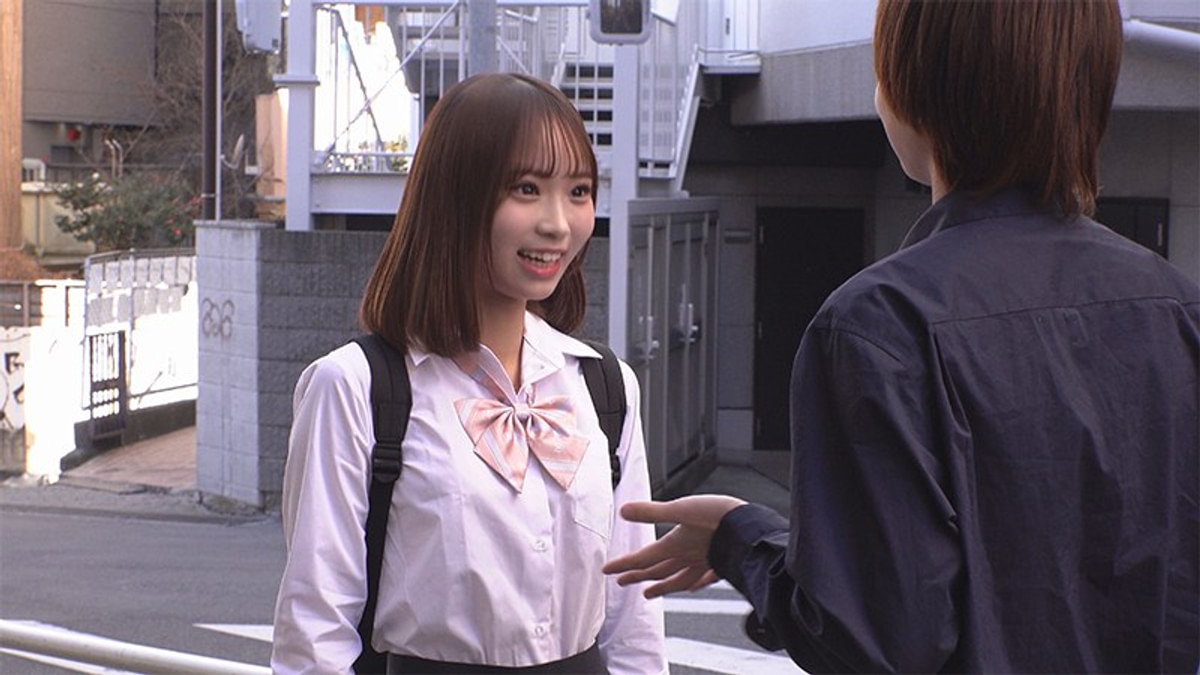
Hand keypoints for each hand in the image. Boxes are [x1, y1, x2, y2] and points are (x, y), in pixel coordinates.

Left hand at [603, 495, 745, 597]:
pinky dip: (695, 583)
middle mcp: (687, 557)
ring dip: (662, 586)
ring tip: (650, 594)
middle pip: (657, 571)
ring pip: (678, 579)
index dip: (624, 564)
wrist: (752, 529)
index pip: (643, 558)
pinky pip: (703, 577)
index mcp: (675, 546)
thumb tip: (624, 511)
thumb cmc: (718, 518)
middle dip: (638, 577)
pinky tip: (693, 586)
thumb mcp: (681, 509)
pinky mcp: (720, 561)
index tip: (608, 572)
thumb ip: (653, 512)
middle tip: (622, 583)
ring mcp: (704, 562)